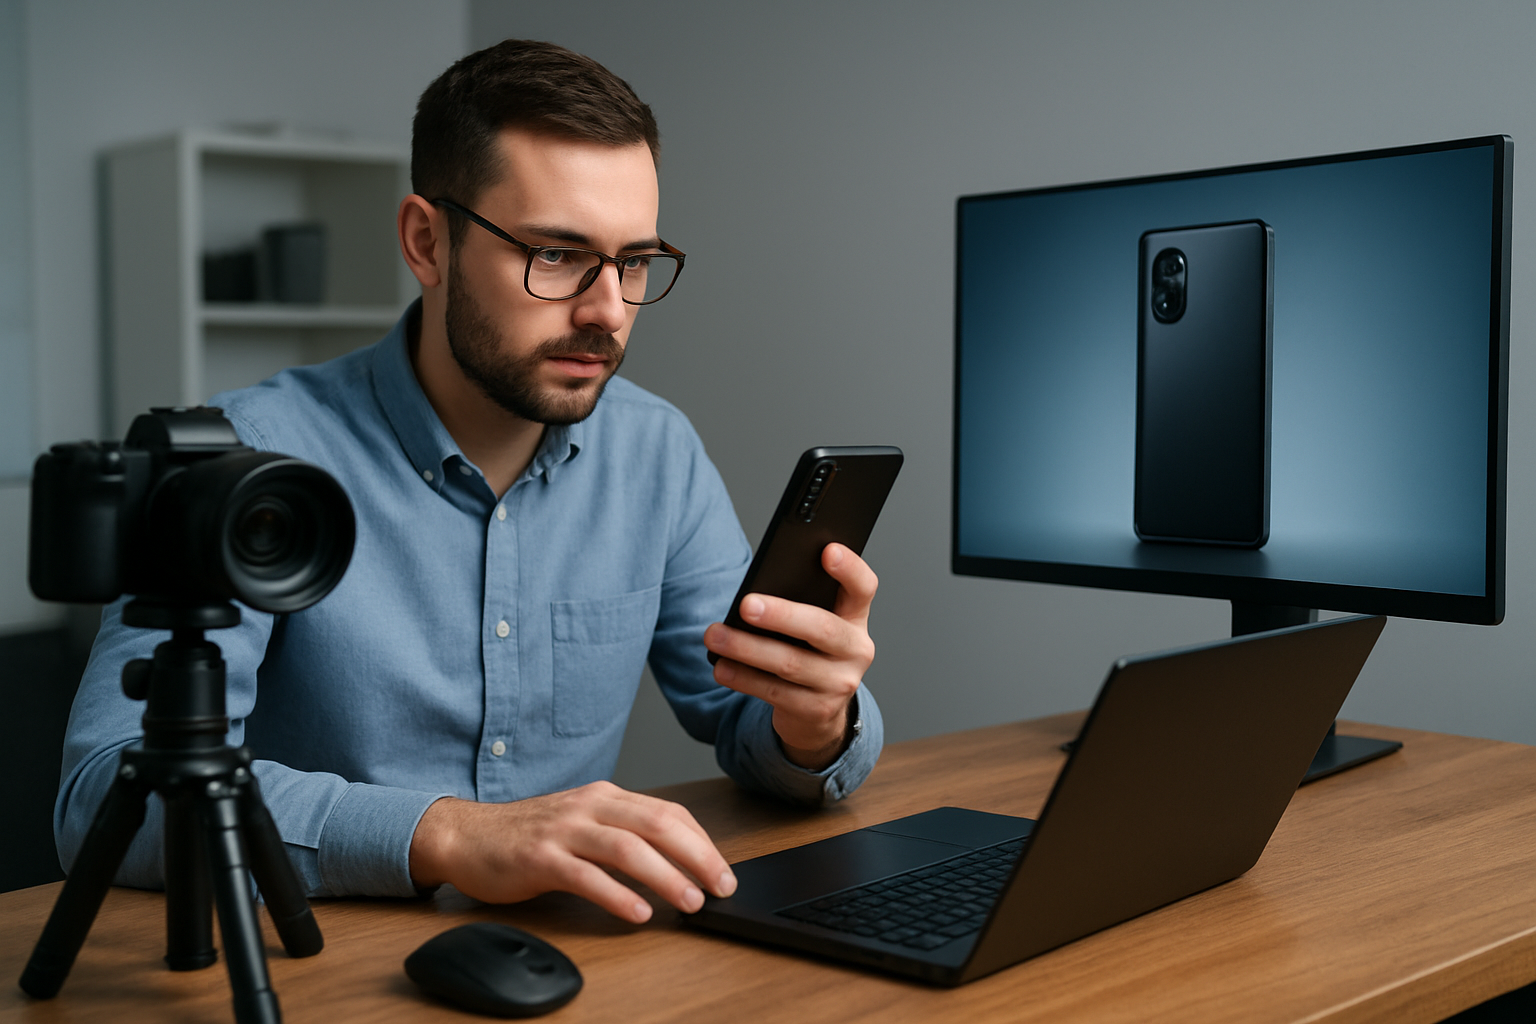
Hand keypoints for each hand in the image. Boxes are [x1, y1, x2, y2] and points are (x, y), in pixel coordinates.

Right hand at [408, 781, 735, 922]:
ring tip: (690, 902)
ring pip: (628, 848)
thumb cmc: (528, 835)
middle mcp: (590, 806)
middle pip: (657, 826)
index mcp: (606, 796)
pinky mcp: (539, 857)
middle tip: (721, 887)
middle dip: (697, 857)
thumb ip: (623, 836)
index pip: (669, 813)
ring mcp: (564, 830)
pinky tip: (637, 913)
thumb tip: (676, 865)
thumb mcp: (583, 824)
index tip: (723, 871)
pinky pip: (586, 876)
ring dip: (666, 877)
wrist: (465, 835)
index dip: (702, 842)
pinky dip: (617, 895)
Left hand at [703, 543, 877, 770]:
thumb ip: (798, 603)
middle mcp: (855, 650)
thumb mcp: (811, 625)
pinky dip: (744, 678)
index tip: (827, 550)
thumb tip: (753, 591)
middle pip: (822, 628)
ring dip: (747, 648)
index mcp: (855, 618)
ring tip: (714, 635)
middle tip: (746, 604)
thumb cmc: (807, 651)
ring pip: (790, 663)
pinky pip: (775, 693)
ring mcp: (840, 684)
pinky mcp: (817, 711)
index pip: (863, 588)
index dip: (850, 568)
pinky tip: (721, 667)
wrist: (818, 711)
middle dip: (781, 615)